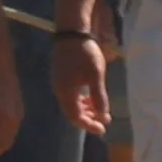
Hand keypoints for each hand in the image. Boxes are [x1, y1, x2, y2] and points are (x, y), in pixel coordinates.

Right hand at [60, 22, 110, 136]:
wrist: (71, 32)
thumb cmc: (85, 53)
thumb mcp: (96, 76)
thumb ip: (99, 97)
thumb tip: (103, 117)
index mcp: (65, 92)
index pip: (75, 117)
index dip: (89, 125)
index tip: (103, 129)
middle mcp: (59, 90)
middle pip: (72, 112)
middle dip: (88, 119)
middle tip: (104, 121)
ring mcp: (58, 83)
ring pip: (71, 104)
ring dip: (85, 109)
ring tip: (100, 110)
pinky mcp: (60, 76)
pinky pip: (70, 95)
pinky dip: (81, 100)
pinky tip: (91, 98)